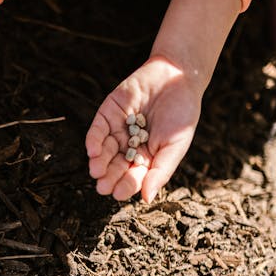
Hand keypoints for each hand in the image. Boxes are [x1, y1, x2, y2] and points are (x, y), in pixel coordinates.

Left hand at [85, 57, 201, 202]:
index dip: (125, 185)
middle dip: (108, 177)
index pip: (133, 176)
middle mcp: (129, 146)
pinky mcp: (108, 113)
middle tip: (102, 187)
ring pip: (104, 151)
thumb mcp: (175, 146)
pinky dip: (94, 141)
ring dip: (99, 162)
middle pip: (115, 166)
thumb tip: (146, 198)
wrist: (178, 77)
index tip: (118, 194)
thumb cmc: (182, 114)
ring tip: (96, 171)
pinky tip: (93, 151)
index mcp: (146, 158)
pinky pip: (97, 130)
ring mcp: (118, 130)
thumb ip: (160, 171)